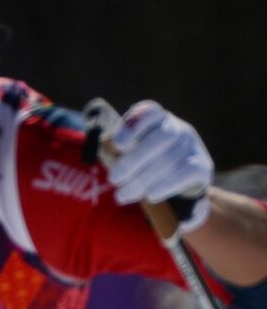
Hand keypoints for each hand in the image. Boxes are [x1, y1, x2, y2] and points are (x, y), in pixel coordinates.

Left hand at [108, 101, 212, 230]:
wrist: (180, 187)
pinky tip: (149, 196)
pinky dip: (164, 185)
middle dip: (134, 160)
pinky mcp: (203, 166)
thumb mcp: (131, 154)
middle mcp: (179, 128)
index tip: (117, 145)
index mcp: (158, 119)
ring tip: (122, 195)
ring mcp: (193, 146)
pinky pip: (185, 173)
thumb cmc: (146, 166)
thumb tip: (105, 150)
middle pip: (161, 137)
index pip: (150, 112)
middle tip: (113, 179)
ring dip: (142, 180)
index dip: (133, 125)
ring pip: (169, 159)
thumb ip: (119, 151)